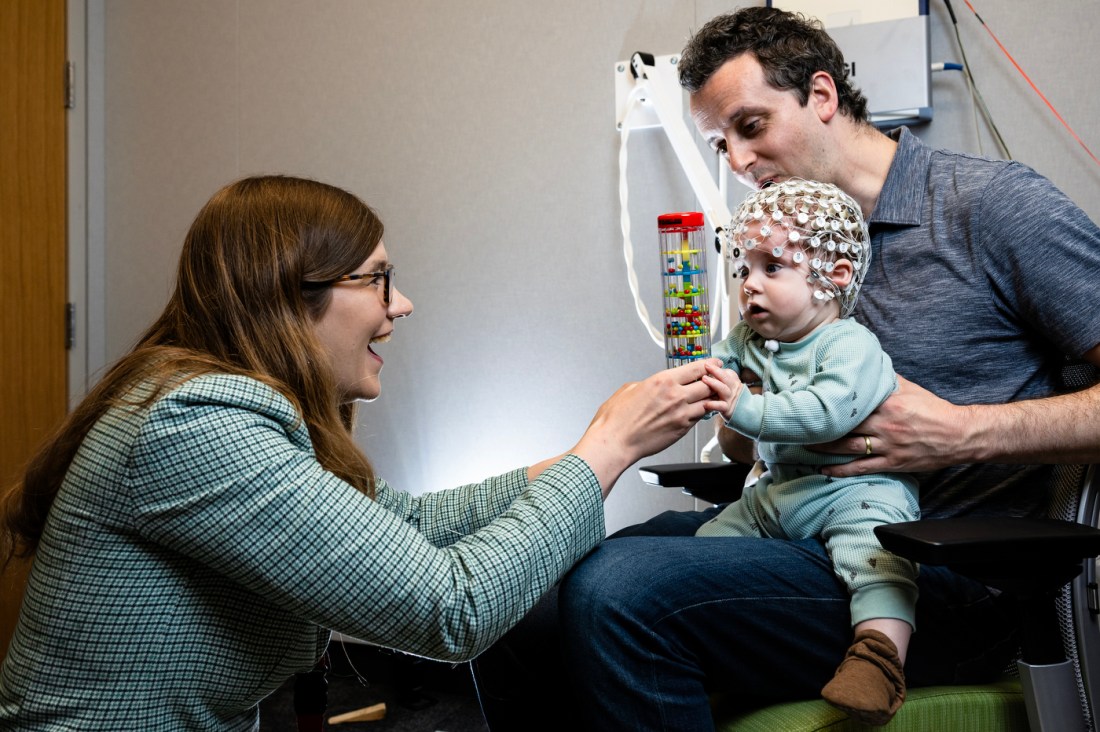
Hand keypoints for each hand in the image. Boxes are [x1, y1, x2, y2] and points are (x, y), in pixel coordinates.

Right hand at [571, 359, 719, 493]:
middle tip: (715, 380)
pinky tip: (694, 411)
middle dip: (713, 382)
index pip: (697, 369)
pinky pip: (698, 418)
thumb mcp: (630, 388)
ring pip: (708, 402)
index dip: (709, 365)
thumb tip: (655, 384)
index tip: (714, 364)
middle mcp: (675, 396)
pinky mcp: (682, 430)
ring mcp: (681, 414)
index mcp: (663, 381)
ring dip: (709, 399)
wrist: (615, 442)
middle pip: (708, 385)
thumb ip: (649, 383)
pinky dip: (699, 413)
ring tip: (707, 396)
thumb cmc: (617, 418)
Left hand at [700, 360, 742, 420]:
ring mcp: (730, 398)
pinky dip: (714, 404)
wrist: (744, 411)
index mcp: (733, 381)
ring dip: (714, 383)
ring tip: (704, 378)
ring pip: (723, 389)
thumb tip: (706, 367)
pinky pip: (721, 406)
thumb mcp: (728, 385)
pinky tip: (706, 403)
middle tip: (706, 365)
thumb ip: (720, 377)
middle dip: (716, 371)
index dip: (717, 367)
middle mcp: (733, 388)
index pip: (727, 372)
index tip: (707, 363)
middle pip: (726, 378)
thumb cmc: (731, 397)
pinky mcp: (727, 409)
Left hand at [811, 375, 971, 476]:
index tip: (810, 399)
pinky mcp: (892, 463)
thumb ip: (887, 380)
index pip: (852, 402)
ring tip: (803, 445)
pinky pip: (861, 468)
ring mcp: (888, 446)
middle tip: (798, 424)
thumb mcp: (910, 389)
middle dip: (821, 426)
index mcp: (887, 404)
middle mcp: (885, 425)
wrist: (960, 435)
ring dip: (824, 448)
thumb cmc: (934, 410)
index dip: (830, 402)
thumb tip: (867, 365)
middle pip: (845, 426)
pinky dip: (840, 470)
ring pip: (848, 447)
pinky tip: (823, 470)